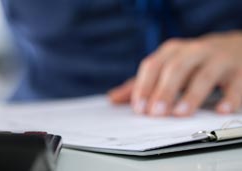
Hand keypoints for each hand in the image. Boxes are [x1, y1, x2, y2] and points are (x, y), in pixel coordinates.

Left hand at [109, 31, 241, 116]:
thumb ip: (141, 84)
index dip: (144, 86)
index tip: (139, 108)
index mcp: (172, 51)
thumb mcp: (166, 67)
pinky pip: (236, 83)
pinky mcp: (240, 70)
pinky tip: (222, 110)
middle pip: (175, 69)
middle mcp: (194, 52)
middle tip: (156, 113)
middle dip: (164, 91)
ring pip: (204, 75)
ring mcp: (218, 59)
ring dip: (191, 95)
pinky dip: (230, 97)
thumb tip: (113, 99)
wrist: (235, 48)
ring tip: (181, 113)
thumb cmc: (193, 62)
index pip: (153, 66)